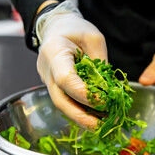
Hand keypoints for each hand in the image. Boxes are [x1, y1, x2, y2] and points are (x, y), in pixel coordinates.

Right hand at [37, 12, 107, 129]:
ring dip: (81, 117)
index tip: (103, 101)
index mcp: (54, 52)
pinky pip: (65, 101)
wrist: (57, 28)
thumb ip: (100, 62)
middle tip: (100, 126)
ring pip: (61, 104)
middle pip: (59, 99)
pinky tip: (94, 117)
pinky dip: (79, 110)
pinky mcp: (54, 86)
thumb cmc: (75, 30)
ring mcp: (48, 80)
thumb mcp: (94, 39)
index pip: (65, 79)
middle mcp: (47, 69)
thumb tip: (107, 88)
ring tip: (101, 125)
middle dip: (80, 116)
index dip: (83, 93)